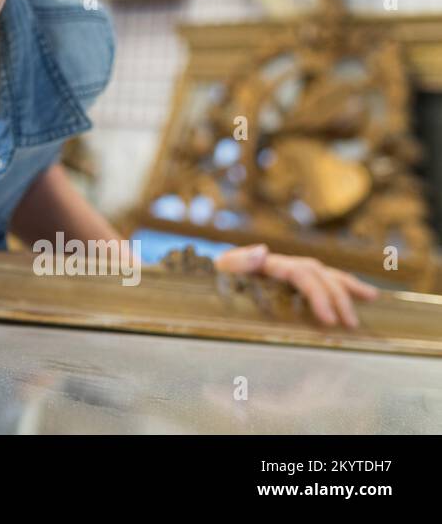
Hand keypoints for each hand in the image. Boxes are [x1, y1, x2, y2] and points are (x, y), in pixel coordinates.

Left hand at [216, 244, 378, 328]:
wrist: (205, 277)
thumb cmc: (212, 277)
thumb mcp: (219, 269)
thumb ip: (238, 261)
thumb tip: (263, 250)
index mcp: (269, 263)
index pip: (302, 274)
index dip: (318, 295)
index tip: (328, 321)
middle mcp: (283, 264)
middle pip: (319, 275)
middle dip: (338, 297)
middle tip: (349, 324)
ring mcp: (287, 270)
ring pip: (325, 273)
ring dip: (347, 287)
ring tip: (370, 298)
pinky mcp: (289, 281)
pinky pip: (320, 279)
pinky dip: (340, 285)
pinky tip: (360, 294)